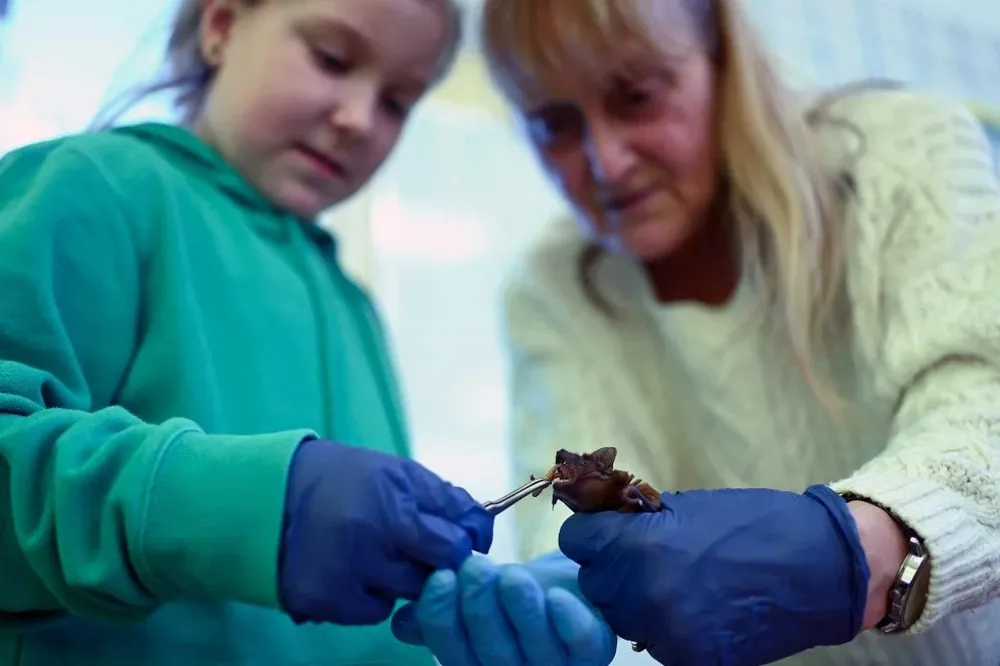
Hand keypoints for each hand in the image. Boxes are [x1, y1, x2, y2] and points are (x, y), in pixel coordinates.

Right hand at [278, 438, 493, 624]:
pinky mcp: (321, 602)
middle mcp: (365, 552)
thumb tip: (481, 529)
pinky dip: (371, 595)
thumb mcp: (400, 473)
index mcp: (390, 512)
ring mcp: (341, 582)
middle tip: (410, 542)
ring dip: (400, 579)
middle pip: (430, 579)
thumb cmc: (347, 478)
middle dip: (430, 563)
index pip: (451, 549)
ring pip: (403, 598)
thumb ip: (445, 501)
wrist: (273, 492)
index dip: (457, 544)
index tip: (451, 538)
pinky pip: (372, 612)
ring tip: (376, 551)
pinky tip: (353, 568)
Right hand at [391, 552, 615, 665]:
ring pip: (535, 649)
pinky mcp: (594, 653)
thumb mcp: (469, 599)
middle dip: (480, 609)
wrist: (566, 585)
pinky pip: (581, 644)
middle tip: (475, 567)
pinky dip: (568, 622)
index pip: (452, 653)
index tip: (441, 577)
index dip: (442, 619)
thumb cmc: (509, 594)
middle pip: (491, 655)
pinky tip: (556, 597)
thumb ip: (437, 610)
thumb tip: (402, 620)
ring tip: (511, 575)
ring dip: (521, 611)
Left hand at [559, 485, 869, 665]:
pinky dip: (668, 630)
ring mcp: (666, 634)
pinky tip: (697, 610)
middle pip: (594, 584)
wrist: (821, 565)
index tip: (608, 533)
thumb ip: (635, 522)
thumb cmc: (752, 523)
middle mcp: (643, 593)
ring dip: (637, 602)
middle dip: (613, 570)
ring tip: (678, 585)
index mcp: (638, 546)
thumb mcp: (684, 507)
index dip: (592, 534)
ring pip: (622, 617)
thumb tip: (600, 525)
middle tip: (648, 560)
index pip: (575, 541)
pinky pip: (656, 644)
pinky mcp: (691, 660)